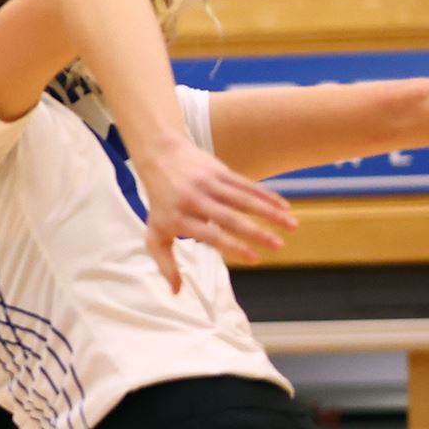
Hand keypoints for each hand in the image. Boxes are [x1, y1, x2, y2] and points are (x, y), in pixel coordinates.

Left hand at [132, 138, 295, 292]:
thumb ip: (165, 262)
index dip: (232, 246)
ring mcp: (207, 184)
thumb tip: (177, 292)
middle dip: (255, 232)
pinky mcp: (219, 170)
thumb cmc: (160, 202)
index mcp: (178, 218)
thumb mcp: (155, 232)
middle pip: (228, 217)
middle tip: (279, 246)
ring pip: (242, 199)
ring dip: (269, 212)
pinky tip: (285, 207)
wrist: (158, 156)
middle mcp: (193, 200)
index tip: (256, 259)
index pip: (208, 235)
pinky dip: (267, 196)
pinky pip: (246, 184)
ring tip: (292, 225)